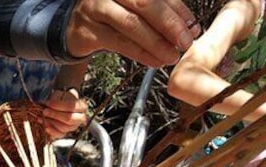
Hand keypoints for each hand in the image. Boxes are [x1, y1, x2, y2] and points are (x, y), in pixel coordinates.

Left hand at [42, 89, 88, 138]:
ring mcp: (74, 126)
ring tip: (42, 117)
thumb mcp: (61, 94)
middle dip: (55, 115)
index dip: (59, 105)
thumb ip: (57, 97)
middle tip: (44, 111)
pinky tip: (45, 126)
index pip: (71, 106)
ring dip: (51, 122)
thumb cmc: (61, 99)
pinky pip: (60, 134)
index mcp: (82, 106)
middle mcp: (80, 118)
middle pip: (69, 118)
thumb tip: (48, 102)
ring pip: (64, 127)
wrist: (60, 106)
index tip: (48, 103)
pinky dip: (52, 131)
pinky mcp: (66, 133)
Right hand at [66, 0, 200, 66]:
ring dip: (156, 42)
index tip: (193, 27)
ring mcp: (95, 8)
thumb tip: (189, 27)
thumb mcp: (134, 6)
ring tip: (172, 56)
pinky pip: (119, 43)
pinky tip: (154, 61)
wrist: (72, 27)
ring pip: (131, 24)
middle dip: (169, 24)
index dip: (178, 9)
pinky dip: (140, 53)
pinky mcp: (87, 31)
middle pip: (144, 3)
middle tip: (185, 42)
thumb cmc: (111, 15)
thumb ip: (159, 12)